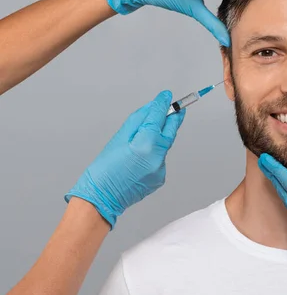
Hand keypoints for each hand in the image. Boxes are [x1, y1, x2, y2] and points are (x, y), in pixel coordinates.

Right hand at [64, 91, 184, 228]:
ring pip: (164, 146)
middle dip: (173, 118)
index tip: (166, 95)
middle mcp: (158, 157)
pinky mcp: (160, 177)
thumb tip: (153, 107)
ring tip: (140, 141)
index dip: (163, 104)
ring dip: (159, 138)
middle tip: (177, 107)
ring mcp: (161, 169)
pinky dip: (154, 154)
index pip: (160, 118)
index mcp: (146, 144)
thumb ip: (139, 121)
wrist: (101, 199)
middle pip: (170, 131)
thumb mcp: (118, 138)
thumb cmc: (104, 169)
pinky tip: (139, 159)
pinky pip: (160, 159)